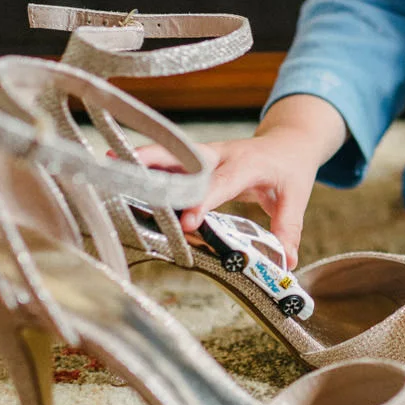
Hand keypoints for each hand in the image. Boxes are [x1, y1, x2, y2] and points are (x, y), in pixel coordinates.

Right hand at [134, 95, 347, 266]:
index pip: (221, 184)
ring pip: (170, 154)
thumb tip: (286, 263)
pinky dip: (144, 163)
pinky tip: (117, 164)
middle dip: (156, 164)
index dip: (203, 201)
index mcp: (247, 164)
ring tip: (108, 164)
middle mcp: (220, 156)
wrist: (288, 141)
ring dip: (141, 159)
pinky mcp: (195, 158)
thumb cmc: (290, 167)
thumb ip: (288, 228)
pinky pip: (168, 160)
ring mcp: (205, 154)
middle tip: (125, 173)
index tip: (187, 222)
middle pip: (185, 158)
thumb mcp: (296, 196)